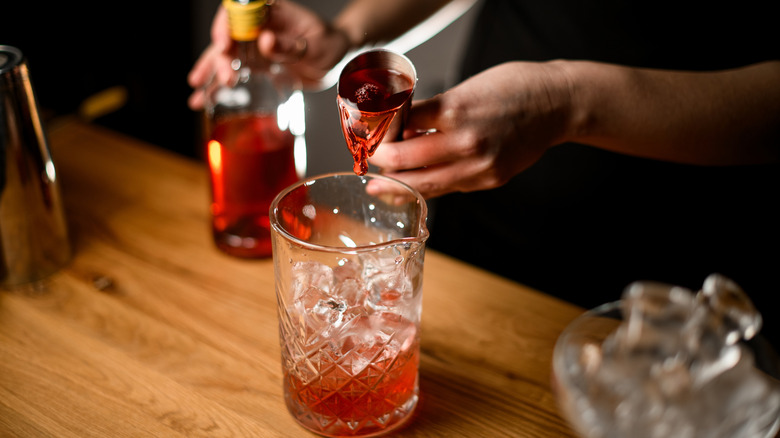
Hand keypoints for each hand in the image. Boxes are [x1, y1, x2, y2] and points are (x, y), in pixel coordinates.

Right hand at [188, 1, 349, 109]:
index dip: (225, 25)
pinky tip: (202, 100)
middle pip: (228, 37)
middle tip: (227, 78)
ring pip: (224, 56)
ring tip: (198, 93)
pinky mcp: (255, 64)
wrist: (335, 60)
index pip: (239, 11)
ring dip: (211, 73)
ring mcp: (253, 45)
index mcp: (271, 12)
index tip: (224, 44)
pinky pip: (231, 72)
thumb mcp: (315, 45)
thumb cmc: (328, 44)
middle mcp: (257, 27)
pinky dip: (216, 86)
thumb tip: (265, 41)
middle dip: (220, 58)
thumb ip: (290, 45)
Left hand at [367, 61, 570, 198]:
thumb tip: (403, 129)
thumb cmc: (513, 88)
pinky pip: (448, 188)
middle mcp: (465, 142)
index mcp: (455, 111)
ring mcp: (478, 166)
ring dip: (398, 185)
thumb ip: (434, 112)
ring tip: (379, 188)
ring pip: (425, 184)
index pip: (402, 126)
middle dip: (383, 162)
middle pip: (406, 160)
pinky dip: (427, 188)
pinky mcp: (489, 180)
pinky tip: (412, 189)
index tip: (372, 135)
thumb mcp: (466, 88)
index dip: (383, 133)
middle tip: (371, 160)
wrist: (556, 105)